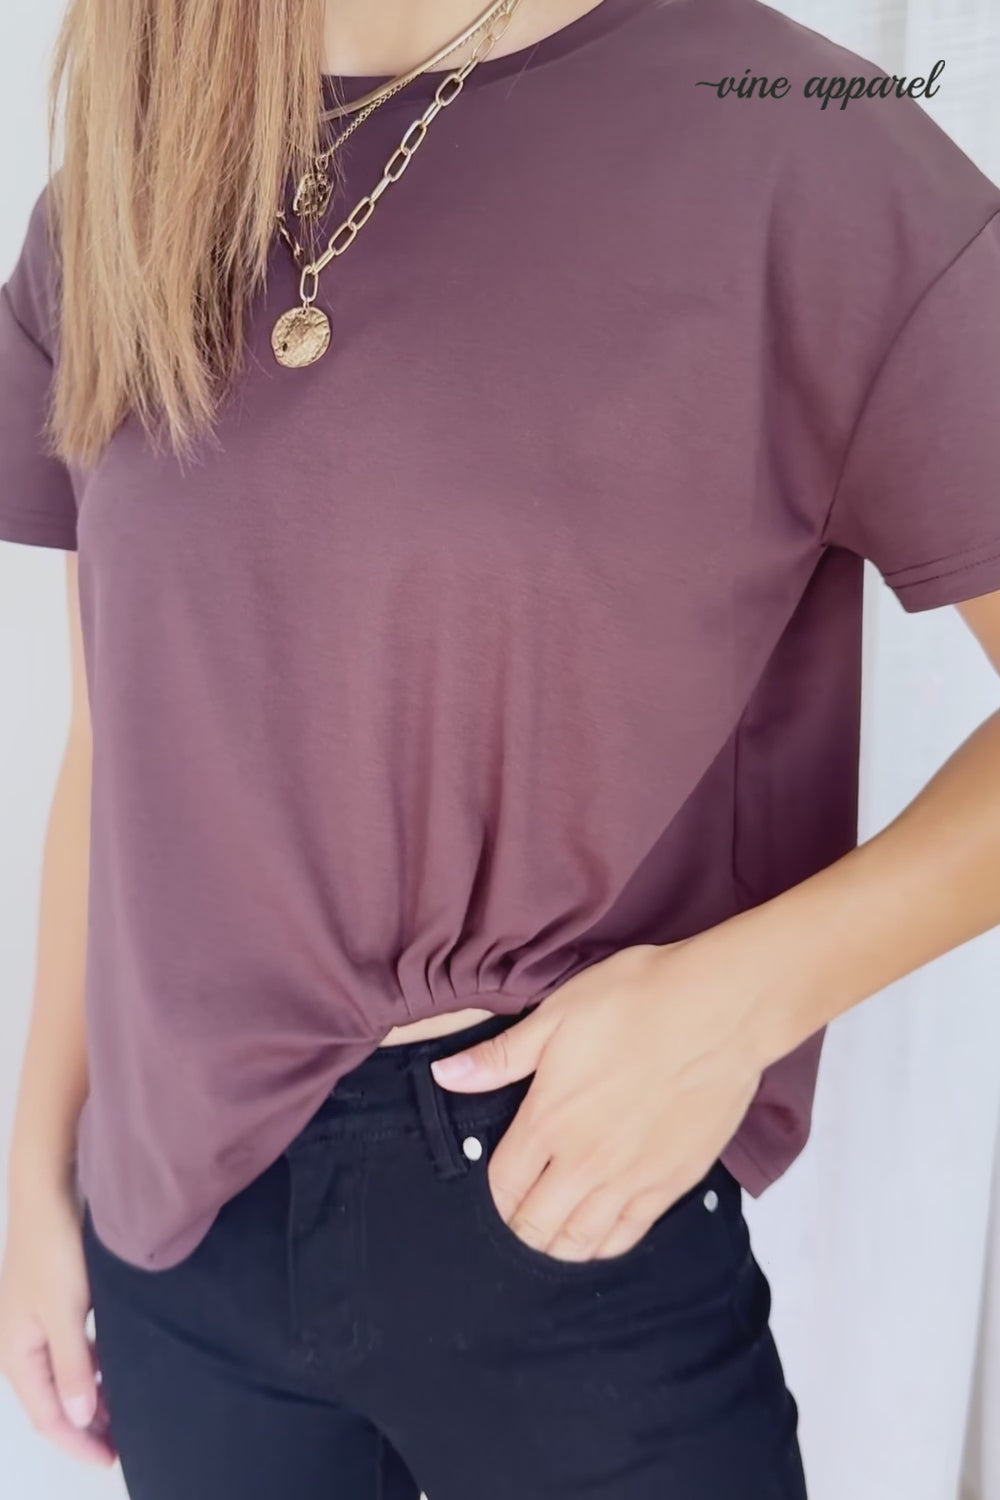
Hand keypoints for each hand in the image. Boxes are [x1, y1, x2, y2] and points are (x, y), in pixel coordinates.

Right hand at [0, 1177, 115, 1466]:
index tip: (111, 1460)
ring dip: (91, 1396)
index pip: (48, 1416)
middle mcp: (21, 1343)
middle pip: (53, 1399)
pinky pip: (71, 1349)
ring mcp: (34, 1321)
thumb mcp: (66, 1314)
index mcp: (17, 1354)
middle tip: (122, 1443)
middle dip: (85, 1425)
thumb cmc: (54, 1251)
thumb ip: (73, 1367)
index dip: (78, 1443)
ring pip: (64, 1374)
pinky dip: (92, 1366)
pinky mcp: (52, 1301)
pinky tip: (115, 1367)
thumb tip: (80, 1419)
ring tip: (123, 1412)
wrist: (49, 1193)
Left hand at [430, 937, 770, 1261]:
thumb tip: (444, 1076)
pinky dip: (603, 1243)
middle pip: (534, 1225)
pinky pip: (627, 1237)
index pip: (503, 1184)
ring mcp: (631, 1178)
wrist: (720, 1010)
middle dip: (519, 1225)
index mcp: (549, 1119)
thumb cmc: (637, 999)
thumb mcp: (556, 1015)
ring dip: (557, 1242)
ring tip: (553, 1227)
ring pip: (578, 1241)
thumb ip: (500, 1057)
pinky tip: (597, 1231)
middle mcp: (585, 1161)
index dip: (493, 1192)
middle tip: (521, 1212)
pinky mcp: (672, 1184)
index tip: (498, 1184)